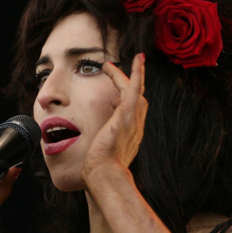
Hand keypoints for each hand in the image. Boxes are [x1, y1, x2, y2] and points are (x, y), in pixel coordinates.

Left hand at [81, 53, 147, 184]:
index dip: (124, 103)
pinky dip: (138, 72)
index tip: (115, 97)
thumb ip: (99, 147)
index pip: (130, 114)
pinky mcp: (127, 114)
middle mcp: (136, 126)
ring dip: (124, 76)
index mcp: (129, 136)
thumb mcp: (100, 156)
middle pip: (137, 99)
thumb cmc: (99, 171)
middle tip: (113, 74)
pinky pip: (134, 88)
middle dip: (128, 85)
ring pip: (134, 90)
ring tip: (109, 66)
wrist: (104, 174)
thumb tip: (92, 146)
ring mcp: (133, 119)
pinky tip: (139, 58)